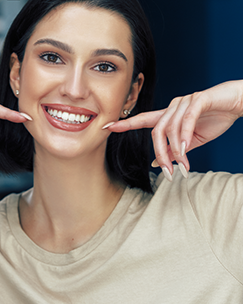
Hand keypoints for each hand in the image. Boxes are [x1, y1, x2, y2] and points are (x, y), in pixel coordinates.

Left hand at [106, 80, 242, 179]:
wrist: (237, 103)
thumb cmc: (214, 119)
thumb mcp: (192, 141)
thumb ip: (174, 150)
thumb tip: (156, 164)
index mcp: (168, 116)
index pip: (142, 120)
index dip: (124, 124)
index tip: (106, 127)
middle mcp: (171, 107)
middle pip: (155, 132)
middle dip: (159, 154)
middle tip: (167, 172)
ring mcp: (183, 102)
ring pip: (170, 128)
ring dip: (174, 149)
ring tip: (183, 165)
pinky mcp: (198, 100)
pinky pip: (185, 119)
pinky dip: (184, 135)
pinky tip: (185, 148)